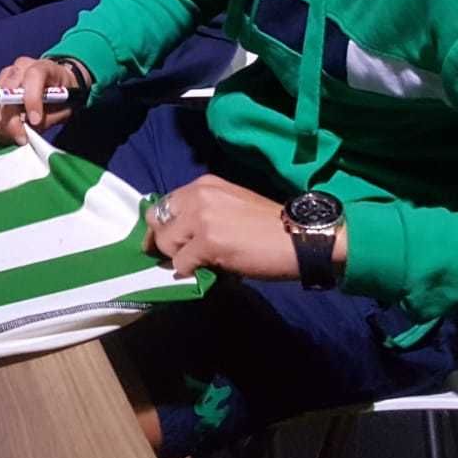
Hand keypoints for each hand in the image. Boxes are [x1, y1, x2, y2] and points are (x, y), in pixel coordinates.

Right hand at [0, 56, 81, 144]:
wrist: (56, 85)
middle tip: (22, 139)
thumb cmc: (62, 95)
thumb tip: (28, 127)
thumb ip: (47, 117)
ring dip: (1, 125)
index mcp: (43, 66)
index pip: (33, 76)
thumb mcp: (65, 107)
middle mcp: (20, 67)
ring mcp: (5, 76)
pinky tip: (5, 135)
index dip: (32, 99)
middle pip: (6, 91)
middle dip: (11, 120)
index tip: (35, 121)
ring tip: (15, 138)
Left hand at [142, 174, 336, 279]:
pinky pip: (182, 264)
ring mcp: (202, 218)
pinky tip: (211, 272)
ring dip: (180, 259)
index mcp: (204, 184)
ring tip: (202, 264)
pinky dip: (192, 272)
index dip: (162, 226)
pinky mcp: (208, 242)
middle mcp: (199, 195)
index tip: (166, 242)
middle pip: (158, 222)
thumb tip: (179, 237)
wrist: (299, 238)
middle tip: (180, 257)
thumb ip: (203, 212)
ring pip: (167, 244)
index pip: (164, 203)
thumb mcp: (230, 205)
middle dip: (166, 243)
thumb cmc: (269, 226)